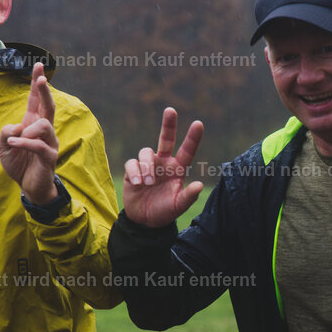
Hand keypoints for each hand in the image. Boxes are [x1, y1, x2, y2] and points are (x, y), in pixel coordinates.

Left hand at [0, 62, 58, 203]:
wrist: (29, 186)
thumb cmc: (18, 163)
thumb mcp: (2, 145)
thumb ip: (5, 132)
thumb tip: (16, 127)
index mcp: (32, 123)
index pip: (36, 99)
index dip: (37, 83)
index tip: (39, 65)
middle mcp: (44, 130)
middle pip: (48, 105)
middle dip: (44, 91)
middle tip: (41, 78)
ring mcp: (50, 142)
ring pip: (45, 125)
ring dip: (29, 130)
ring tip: (16, 140)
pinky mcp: (50, 156)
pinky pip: (39, 144)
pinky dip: (25, 143)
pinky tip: (15, 144)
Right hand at [123, 108, 204, 227]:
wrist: (145, 221)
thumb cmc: (165, 211)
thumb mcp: (178, 206)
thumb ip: (188, 196)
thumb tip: (199, 185)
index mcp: (177, 169)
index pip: (187, 151)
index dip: (192, 138)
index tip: (199, 123)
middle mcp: (163, 163)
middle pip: (166, 139)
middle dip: (168, 124)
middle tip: (171, 110)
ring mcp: (148, 166)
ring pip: (146, 152)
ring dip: (148, 166)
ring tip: (150, 183)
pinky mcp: (133, 171)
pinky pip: (132, 163)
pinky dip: (136, 172)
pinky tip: (138, 184)